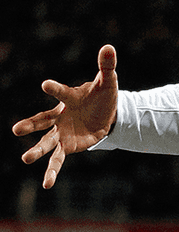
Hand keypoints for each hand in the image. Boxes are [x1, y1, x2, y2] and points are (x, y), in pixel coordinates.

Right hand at [12, 44, 118, 188]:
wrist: (107, 114)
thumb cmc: (103, 96)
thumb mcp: (108, 82)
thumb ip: (107, 66)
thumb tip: (109, 47)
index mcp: (69, 98)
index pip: (61, 92)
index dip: (55, 88)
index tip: (45, 84)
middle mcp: (60, 116)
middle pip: (42, 120)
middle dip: (30, 124)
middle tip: (16, 130)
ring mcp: (62, 132)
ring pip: (46, 142)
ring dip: (37, 151)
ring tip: (25, 159)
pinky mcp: (68, 146)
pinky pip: (58, 159)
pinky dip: (52, 172)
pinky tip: (46, 185)